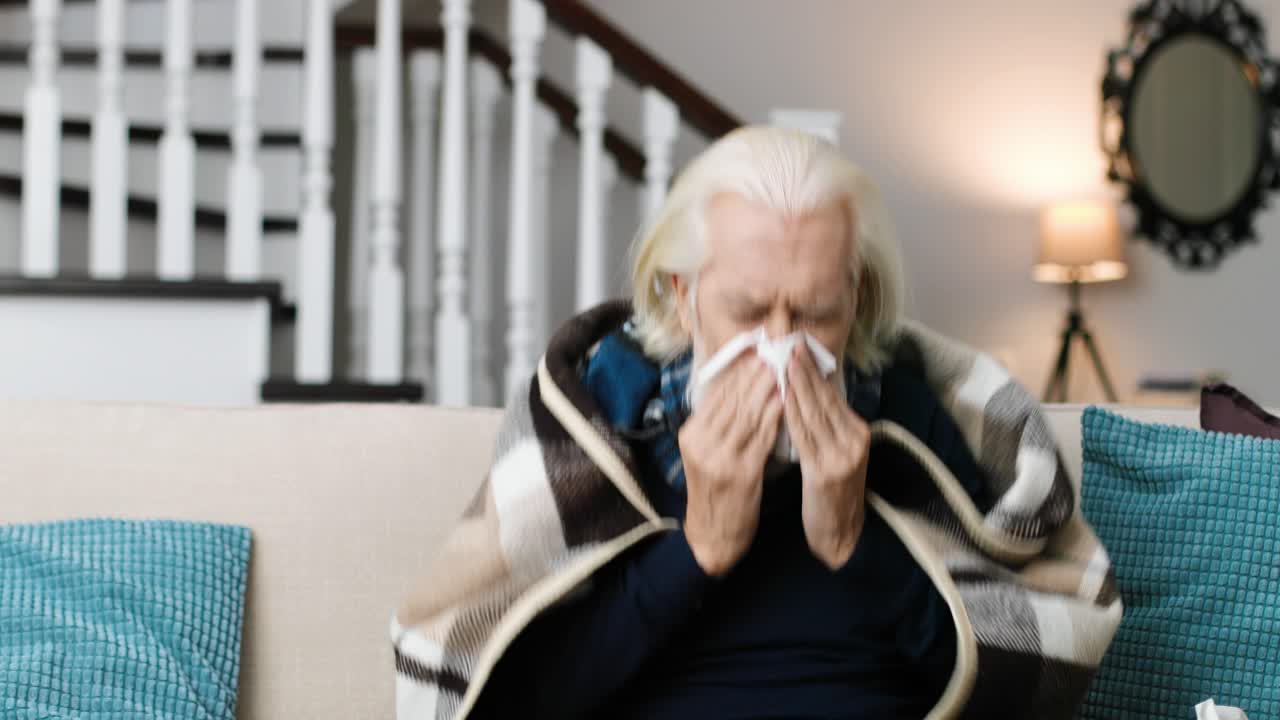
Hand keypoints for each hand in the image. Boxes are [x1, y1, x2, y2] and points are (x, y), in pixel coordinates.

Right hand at [679, 355, 783, 577]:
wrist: (713, 534)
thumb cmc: (716, 490)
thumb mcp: (706, 453)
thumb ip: (719, 423)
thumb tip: (740, 387)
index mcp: (692, 434)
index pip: (717, 395)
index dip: (737, 372)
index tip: (755, 351)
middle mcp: (701, 443)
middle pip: (732, 401)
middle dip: (753, 375)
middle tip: (773, 353)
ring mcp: (719, 458)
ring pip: (746, 415)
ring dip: (765, 390)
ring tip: (781, 370)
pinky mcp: (740, 473)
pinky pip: (760, 438)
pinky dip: (773, 417)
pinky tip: (785, 402)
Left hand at [785, 343, 869, 569]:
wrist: (843, 536)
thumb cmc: (831, 495)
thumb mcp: (834, 455)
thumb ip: (824, 427)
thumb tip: (804, 393)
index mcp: (857, 432)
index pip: (831, 395)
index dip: (813, 370)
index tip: (797, 347)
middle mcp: (854, 440)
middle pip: (824, 399)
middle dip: (804, 370)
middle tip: (789, 342)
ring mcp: (843, 456)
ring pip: (815, 413)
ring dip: (797, 385)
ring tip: (783, 361)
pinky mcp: (827, 472)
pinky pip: (806, 437)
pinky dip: (793, 415)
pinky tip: (783, 398)